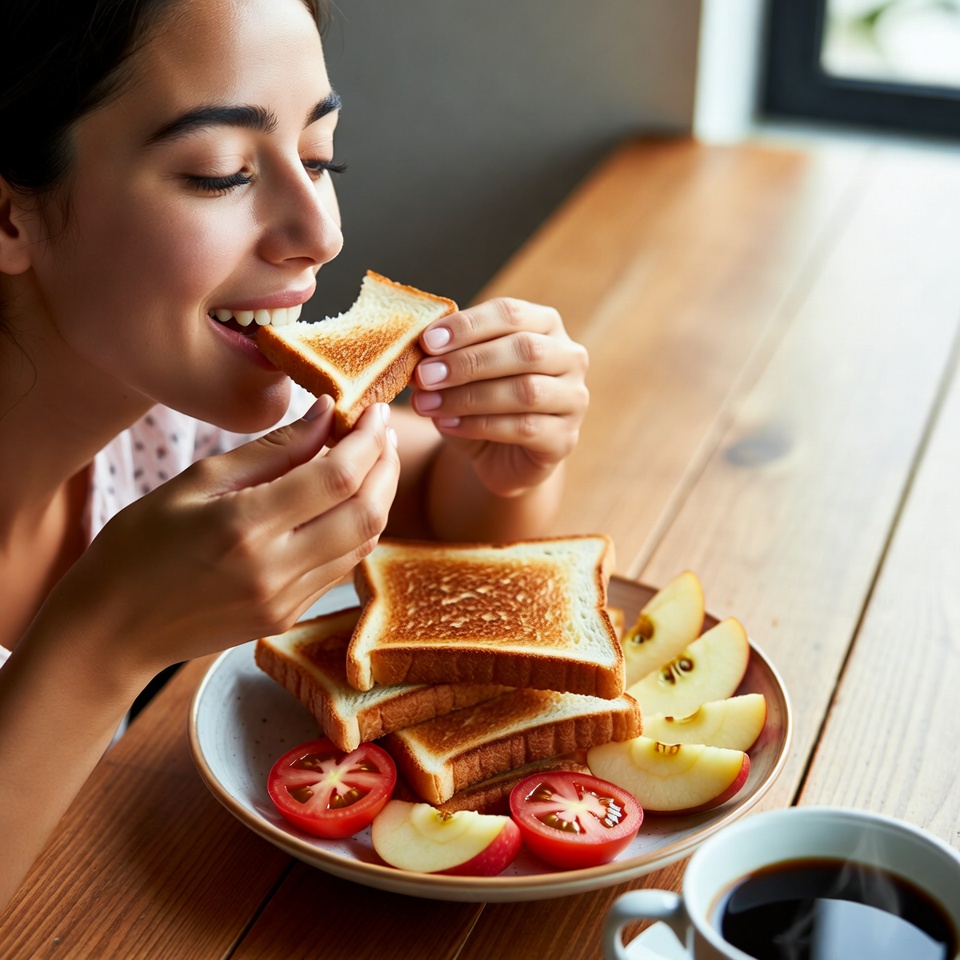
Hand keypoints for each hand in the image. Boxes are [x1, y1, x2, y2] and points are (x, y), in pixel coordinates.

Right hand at [50, 398, 399, 675]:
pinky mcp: (289, 616)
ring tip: (371, 459)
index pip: (337, 476)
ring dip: (378, 496)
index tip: (373, 410)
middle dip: (386, 465)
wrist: (111, 631)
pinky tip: (347, 500)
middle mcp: (274, 570)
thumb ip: (271, 450)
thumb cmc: (138, 547)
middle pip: (366, 511)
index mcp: (244, 528)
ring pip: (363, 541)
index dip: (366, 439)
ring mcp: (286, 600)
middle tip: (380, 430)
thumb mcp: (196, 482)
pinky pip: (343, 566)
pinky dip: (356, 527)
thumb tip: (324, 412)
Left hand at [409, 298, 588, 496]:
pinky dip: (480, 425)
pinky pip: (525, 428)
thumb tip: (415, 349)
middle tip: (425, 375)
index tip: (428, 341)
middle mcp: (569, 357)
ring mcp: (573, 399)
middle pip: (525, 350)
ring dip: (470, 397)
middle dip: (469, 362)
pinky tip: (448, 425)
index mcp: (545, 325)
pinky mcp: (565, 438)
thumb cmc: (480, 401)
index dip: (468, 325)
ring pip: (526, 391)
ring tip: (428, 404)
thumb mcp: (459, 373)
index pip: (510, 313)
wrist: (499, 454)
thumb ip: (444, 357)